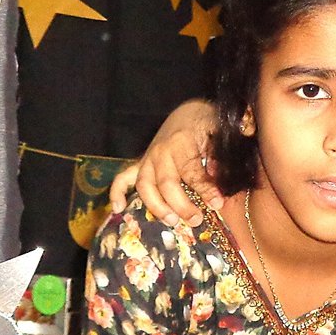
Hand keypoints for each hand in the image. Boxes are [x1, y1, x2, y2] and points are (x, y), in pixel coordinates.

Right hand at [109, 99, 220, 225]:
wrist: (189, 113)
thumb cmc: (205, 126)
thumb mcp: (217, 136)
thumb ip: (217, 159)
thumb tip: (218, 181)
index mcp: (181, 142)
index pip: (191, 172)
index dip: (205, 190)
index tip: (218, 205)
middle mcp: (161, 152)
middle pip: (166, 183)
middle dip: (181, 205)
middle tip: (196, 220)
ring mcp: (148, 158)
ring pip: (145, 185)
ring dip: (156, 206)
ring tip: (171, 221)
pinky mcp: (140, 163)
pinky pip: (122, 178)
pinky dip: (117, 192)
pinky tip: (117, 208)